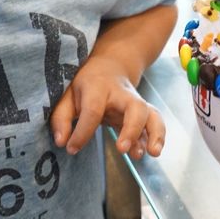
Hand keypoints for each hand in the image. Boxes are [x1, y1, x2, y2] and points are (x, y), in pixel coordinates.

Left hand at [49, 56, 164, 159]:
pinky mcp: (143, 112)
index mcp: (98, 88)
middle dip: (131, 129)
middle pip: (134, 107)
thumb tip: (62, 142)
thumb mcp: (68, 95)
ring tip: (152, 153)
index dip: (82, 132)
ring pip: (151, 114)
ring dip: (154, 133)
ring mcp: (135, 103)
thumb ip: (62, 118)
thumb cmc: (87, 84)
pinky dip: (157, 137)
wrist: (111, 66)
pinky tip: (153, 151)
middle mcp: (121, 95)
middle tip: (122, 148)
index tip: (72, 148)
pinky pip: (156, 122)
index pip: (93, 110)